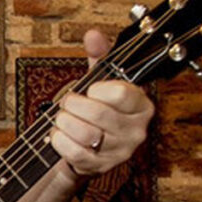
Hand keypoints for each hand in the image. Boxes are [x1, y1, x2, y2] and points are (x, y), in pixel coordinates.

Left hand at [51, 30, 154, 176]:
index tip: (91, 90)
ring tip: (62, 118)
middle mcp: (137, 131)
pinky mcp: (100, 167)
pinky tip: (59, 134)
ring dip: (63, 122)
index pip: (120, 93)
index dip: (97, 89)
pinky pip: (74, 152)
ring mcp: (120, 152)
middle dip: (72, 105)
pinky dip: (59, 140)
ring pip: (84, 133)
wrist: (90, 146)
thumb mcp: (100, 80)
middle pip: (98, 113)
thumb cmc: (97, 108)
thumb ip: (99, 56)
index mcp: (142, 106)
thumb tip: (92, 34)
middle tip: (67, 103)